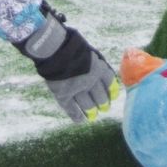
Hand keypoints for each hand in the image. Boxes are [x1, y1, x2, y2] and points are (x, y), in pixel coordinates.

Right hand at [19, 4, 119, 122]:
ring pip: (88, 105)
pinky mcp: (63, 95)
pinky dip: (76, 116)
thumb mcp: (89, 52)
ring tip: (93, 115)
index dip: (112, 91)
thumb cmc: (71, 46)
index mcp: (98, 68)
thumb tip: (105, 76)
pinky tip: (80, 120)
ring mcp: (76, 89)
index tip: (113, 96)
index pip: (110, 83)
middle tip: (104, 108)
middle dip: (104, 104)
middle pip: (101, 97)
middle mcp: (90, 81)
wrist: (53, 47)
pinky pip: (71, 109)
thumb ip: (97, 64)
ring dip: (91, 111)